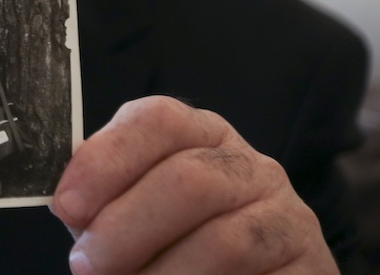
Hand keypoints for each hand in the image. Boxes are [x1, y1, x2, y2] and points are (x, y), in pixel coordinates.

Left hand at [51, 96, 336, 273]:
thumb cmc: (172, 252)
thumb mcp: (132, 217)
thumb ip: (102, 205)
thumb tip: (70, 205)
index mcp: (201, 138)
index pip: (157, 119)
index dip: (106, 160)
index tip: (67, 206)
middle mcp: (252, 168)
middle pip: (189, 179)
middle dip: (124, 229)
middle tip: (87, 266)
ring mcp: (289, 218)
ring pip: (225, 242)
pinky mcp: (312, 269)